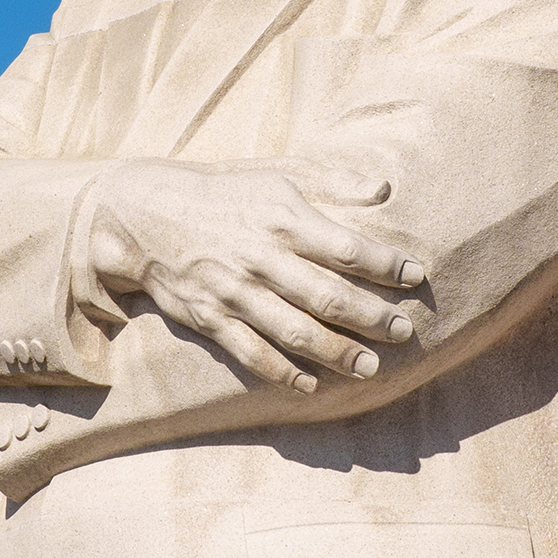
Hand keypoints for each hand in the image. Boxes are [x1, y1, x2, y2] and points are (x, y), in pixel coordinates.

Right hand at [83, 162, 427, 392]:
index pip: (347, 247)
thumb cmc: (220, 190)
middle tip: (404, 332)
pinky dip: (283, 373)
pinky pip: (253, 353)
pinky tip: (312, 384)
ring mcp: (235, 293)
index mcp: (282, 217)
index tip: (416, 275)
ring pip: (296, 332)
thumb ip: (331, 180)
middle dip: (372, 318)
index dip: (386, 264)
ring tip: (370, 367)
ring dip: (337, 353)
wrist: (142, 215)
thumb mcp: (274, 172)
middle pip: (328, 297)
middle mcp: (261, 258)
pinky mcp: (211, 318)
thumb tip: (384, 189)